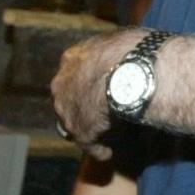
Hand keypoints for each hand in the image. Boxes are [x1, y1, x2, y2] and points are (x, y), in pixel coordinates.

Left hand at [51, 28, 144, 159]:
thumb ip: (118, 50)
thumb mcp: (123, 41)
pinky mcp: (79, 131)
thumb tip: (132, 50)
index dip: (86, 82)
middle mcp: (62, 83)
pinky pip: (88, 144)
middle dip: (81, 105)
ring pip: (73, 122)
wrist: (128, 71)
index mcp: (72, 58)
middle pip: (67, 99)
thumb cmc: (132, 51)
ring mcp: (67, 109)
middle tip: (100, 113)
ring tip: (106, 135)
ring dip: (88, 128)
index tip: (99, 87)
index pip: (73, 73)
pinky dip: (98, 149)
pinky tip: (108, 153)